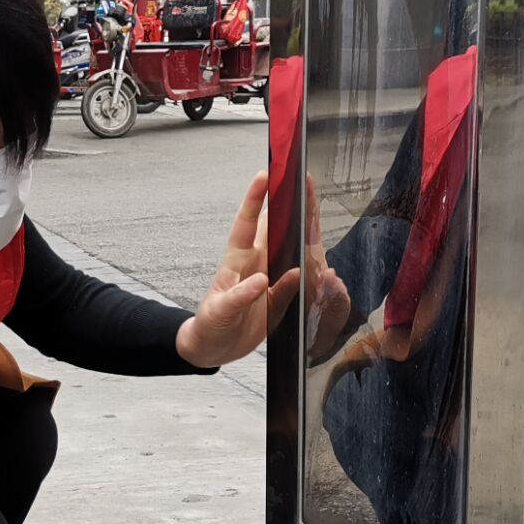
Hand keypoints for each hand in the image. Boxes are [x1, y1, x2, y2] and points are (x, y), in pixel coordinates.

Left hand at [177, 170, 304, 368]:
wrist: (212, 348)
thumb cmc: (209, 325)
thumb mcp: (219, 311)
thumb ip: (240, 296)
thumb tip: (262, 280)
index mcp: (236, 262)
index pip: (246, 224)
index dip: (255, 199)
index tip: (264, 175)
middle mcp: (254, 265)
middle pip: (273, 229)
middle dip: (286, 205)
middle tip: (302, 182)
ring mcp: (268, 280)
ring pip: (287, 251)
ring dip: (300, 234)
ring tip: (314, 211)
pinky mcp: (277, 299)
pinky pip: (295, 284)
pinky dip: (305, 276)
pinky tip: (315, 268)